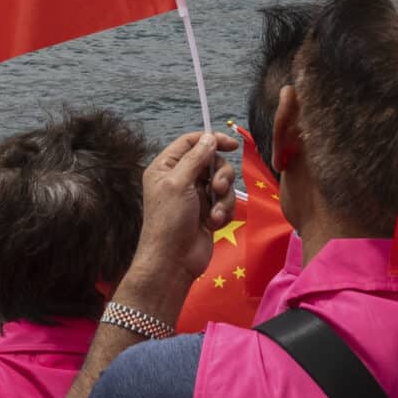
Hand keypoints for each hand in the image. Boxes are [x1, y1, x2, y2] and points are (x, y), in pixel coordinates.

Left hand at [115, 131, 238, 322]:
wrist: (174, 260)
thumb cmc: (170, 220)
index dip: (211, 140)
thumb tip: (209, 137)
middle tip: (217, 187)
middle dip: (220, 174)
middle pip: (211, 161)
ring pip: (222, 182)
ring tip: (215, 213)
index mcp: (166, 167)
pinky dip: (223, 212)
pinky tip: (214, 224)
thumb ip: (195, 158)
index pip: (190, 142)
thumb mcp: (179, 183)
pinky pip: (225, 202)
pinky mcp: (208, 212)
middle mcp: (180, 178)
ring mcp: (195, 196)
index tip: (231, 144)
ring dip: (223, 197)